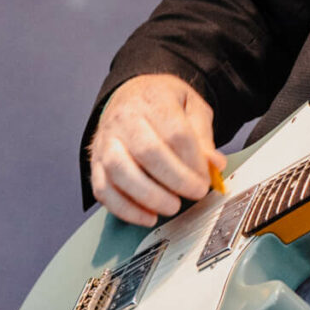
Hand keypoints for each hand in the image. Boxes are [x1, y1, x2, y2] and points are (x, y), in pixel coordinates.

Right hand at [89, 74, 226, 226]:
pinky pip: (103, 189)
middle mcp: (124, 118)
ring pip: (120, 171)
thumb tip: (214, 164)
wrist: (130, 93)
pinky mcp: (95, 162)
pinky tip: (148, 216)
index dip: (194, 161)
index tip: (206, 178)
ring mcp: (106, 140)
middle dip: (176, 179)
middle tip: (195, 193)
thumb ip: (203, 135)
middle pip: (148, 152)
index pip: (176, 133)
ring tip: (172, 207)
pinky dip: (125, 209)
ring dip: (149, 196)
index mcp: (153, 100)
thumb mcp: (191, 106)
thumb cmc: (162, 102)